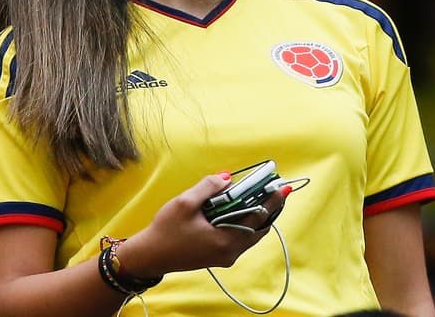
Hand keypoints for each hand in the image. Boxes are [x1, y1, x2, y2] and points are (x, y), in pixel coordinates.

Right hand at [116, 173, 288, 277]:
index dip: (270, 200)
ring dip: (259, 216)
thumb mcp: (184, 203)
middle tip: (277, 191)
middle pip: (260, 228)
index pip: (256, 216)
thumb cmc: (166, 230)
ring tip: (264, 198)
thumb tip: (227, 178)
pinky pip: (242, 238)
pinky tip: (243, 211)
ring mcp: (227, 256)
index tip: (283, 187)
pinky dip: (247, 224)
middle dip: (269, 208)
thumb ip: (207, 188)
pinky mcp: (221, 257)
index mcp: (226, 240)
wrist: (152, 255)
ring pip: (252, 234)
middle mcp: (232, 251)